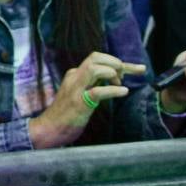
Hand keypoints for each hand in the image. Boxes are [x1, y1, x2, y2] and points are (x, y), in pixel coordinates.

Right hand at [29, 51, 145, 148]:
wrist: (49, 127)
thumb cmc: (67, 113)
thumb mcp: (79, 92)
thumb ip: (92, 84)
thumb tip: (113, 78)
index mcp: (75, 74)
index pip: (96, 58)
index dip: (117, 61)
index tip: (136, 69)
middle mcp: (74, 77)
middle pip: (95, 57)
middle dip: (115, 62)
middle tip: (125, 76)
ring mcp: (75, 89)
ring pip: (95, 69)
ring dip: (113, 73)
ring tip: (120, 85)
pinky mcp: (79, 103)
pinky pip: (98, 91)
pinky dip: (113, 90)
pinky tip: (123, 92)